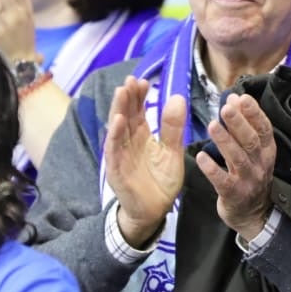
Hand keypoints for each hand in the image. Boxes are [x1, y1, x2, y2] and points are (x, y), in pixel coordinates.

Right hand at [104, 77, 186, 247]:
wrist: (154, 211)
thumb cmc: (160, 181)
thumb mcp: (172, 151)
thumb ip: (173, 127)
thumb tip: (177, 97)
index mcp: (140, 136)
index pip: (137, 111)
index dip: (139, 96)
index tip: (143, 80)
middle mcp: (127, 142)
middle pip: (125, 115)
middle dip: (127, 97)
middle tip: (131, 80)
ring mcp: (119, 156)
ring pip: (116, 129)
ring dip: (118, 110)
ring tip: (122, 92)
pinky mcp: (116, 171)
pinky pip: (114, 151)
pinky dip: (114, 136)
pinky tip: (118, 121)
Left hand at [197, 94, 276, 239]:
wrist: (253, 214)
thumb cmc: (249, 174)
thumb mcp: (253, 151)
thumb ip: (244, 126)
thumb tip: (234, 98)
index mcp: (266, 150)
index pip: (263, 128)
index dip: (254, 113)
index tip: (241, 97)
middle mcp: (260, 164)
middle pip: (251, 141)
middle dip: (238, 123)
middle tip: (225, 108)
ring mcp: (248, 180)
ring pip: (238, 159)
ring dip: (225, 141)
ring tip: (212, 126)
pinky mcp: (234, 195)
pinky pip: (223, 181)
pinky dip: (212, 169)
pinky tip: (200, 157)